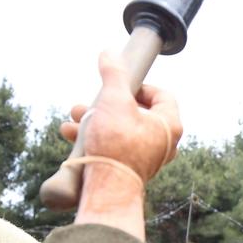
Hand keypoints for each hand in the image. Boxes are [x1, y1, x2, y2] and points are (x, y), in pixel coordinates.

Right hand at [68, 51, 182, 238]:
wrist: (107, 189)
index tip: (120, 83)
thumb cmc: (116, 145)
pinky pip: (114, 147)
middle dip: (105, 103)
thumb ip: (113, 74)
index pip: (161, 94)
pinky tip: (73, 135)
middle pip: (135, 112)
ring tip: (73, 118)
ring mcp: (148, 158)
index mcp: (169, 124)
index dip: (140, 84)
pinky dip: (96, 138)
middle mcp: (164, 143)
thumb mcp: (113, 100)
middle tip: (87, 102)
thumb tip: (109, 53)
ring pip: (120, 129)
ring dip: (95, 120)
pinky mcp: (130, 169)